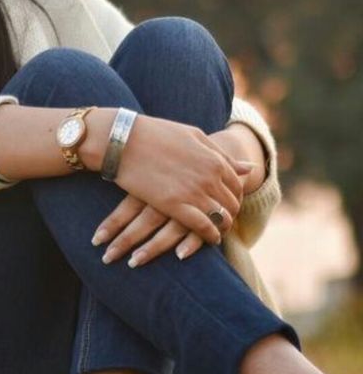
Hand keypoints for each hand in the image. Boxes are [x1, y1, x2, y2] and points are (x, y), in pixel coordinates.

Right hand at [90, 125, 255, 265]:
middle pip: (232, 204)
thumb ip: (222, 155)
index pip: (237, 186)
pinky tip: (208, 239)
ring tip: (216, 233)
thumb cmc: (157, 134)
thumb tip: (249, 168)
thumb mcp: (195, 137)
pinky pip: (202, 227)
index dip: (235, 198)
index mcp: (215, 160)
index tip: (228, 204)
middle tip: (224, 222)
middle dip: (231, 215)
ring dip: (222, 228)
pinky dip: (209, 236)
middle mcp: (209, 177)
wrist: (124, 140)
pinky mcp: (174, 205)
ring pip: (220, 218)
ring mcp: (193, 192)